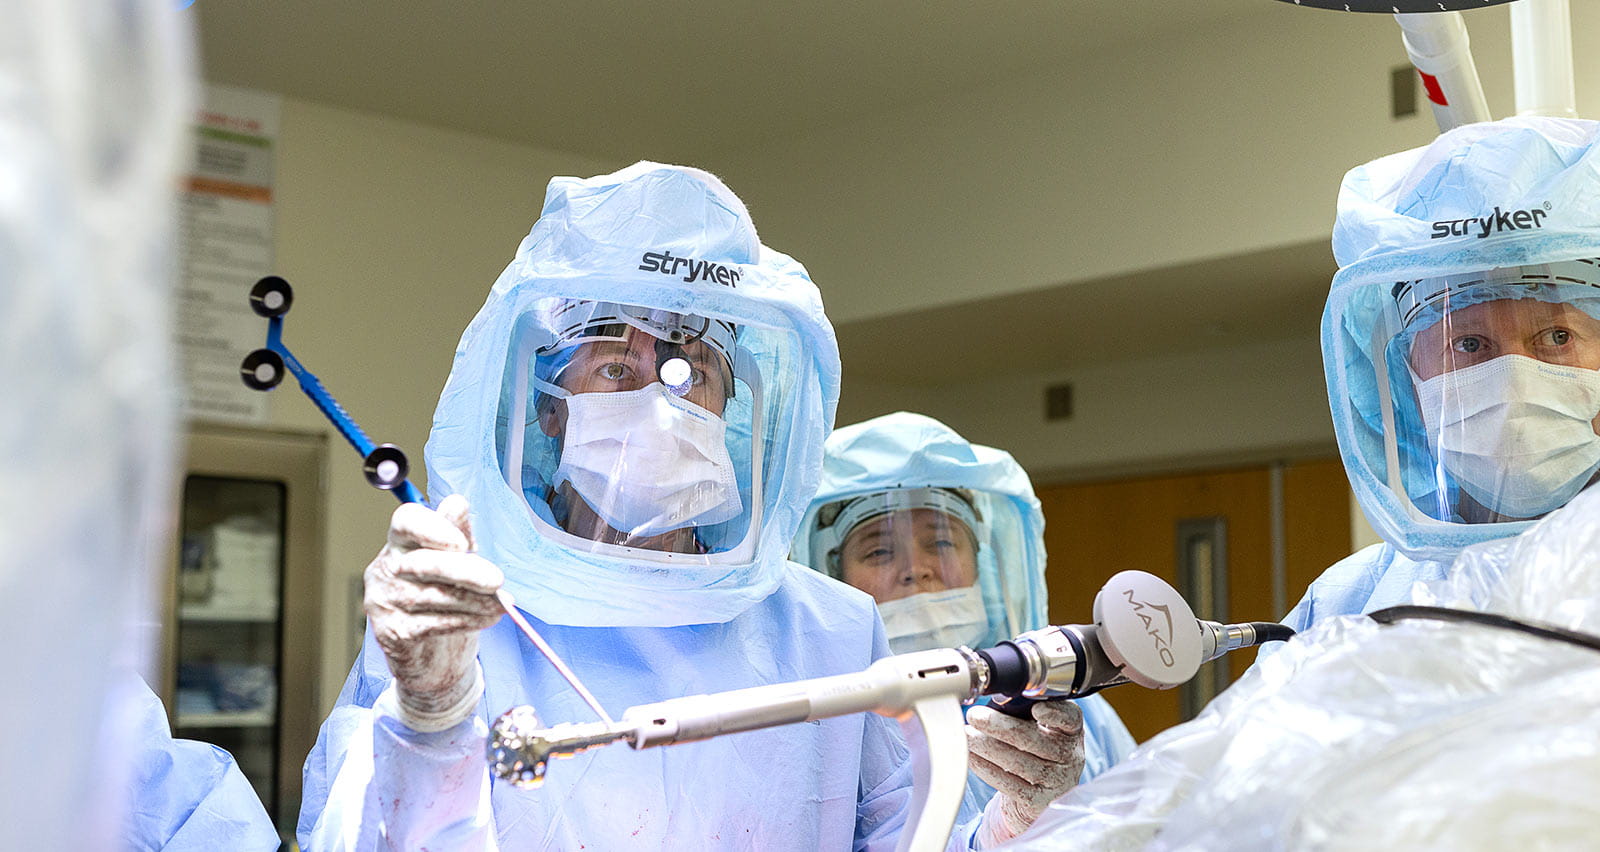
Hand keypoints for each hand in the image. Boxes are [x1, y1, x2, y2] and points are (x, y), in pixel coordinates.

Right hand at [365, 494, 504, 731]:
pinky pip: (434, 623)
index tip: (461, 542)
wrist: (434, 654)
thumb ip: (457, 533)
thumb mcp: (456, 561)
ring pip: (433, 596)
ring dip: (474, 600)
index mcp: (401, 541)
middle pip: (423, 563)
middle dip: (464, 571)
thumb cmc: (446, 596)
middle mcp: (385, 567)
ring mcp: (384, 601)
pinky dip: (467, 620)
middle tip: (497, 580)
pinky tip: (489, 617)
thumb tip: (458, 503)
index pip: (405, 521)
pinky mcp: (393, 633)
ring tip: (502, 603)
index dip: (431, 527)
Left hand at [967, 699, 1085, 844]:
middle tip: (975, 716)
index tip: (1035, 708)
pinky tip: (972, 757)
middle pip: (1035, 740)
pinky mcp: (1038, 802)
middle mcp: (1069, 757)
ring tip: (967, 735)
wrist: (1036, 794)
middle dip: (1000, 726)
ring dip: (987, 747)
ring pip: (1019, 762)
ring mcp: (1056, 782)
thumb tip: (994, 697)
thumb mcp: (1038, 728)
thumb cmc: (1033, 750)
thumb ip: (1024, 712)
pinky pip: (1009, 784)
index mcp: (1070, 732)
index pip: (1071, 719)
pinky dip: (987, 768)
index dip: (1055, 714)